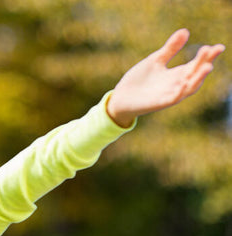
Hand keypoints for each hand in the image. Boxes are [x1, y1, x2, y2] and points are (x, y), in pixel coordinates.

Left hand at [106, 29, 224, 127]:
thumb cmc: (139, 80)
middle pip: (195, 74)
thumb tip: (185, 31)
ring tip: (207, 67)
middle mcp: (176, 85)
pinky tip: (184, 83)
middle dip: (204, 63)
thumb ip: (170, 48)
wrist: (120, 98)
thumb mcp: (155, 60)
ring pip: (189, 88)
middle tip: (210, 50)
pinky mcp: (160, 103)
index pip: (196, 64)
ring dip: (198, 78)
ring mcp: (169, 94)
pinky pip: (173, 98)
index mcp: (177, 74)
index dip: (207, 56)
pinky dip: (180, 92)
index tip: (217, 47)